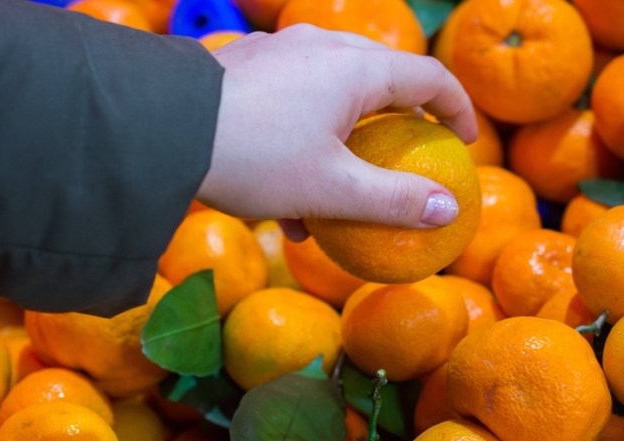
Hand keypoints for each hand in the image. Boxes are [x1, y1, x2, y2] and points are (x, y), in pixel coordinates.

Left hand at [194, 24, 476, 240]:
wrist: (158, 130)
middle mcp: (321, 46)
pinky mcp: (247, 70)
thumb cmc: (253, 157)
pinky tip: (287, 208)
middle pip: (381, 80)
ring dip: (345, 146)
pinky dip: (306, 145)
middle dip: (399, 124)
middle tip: (408, 160)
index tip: (465, 143)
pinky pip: (294, 102)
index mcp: (354, 67)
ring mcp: (280, 53)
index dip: (457, 109)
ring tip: (342, 202)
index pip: (429, 77)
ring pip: (333, 95)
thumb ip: (395, 201)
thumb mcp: (331, 190)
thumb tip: (448, 211)